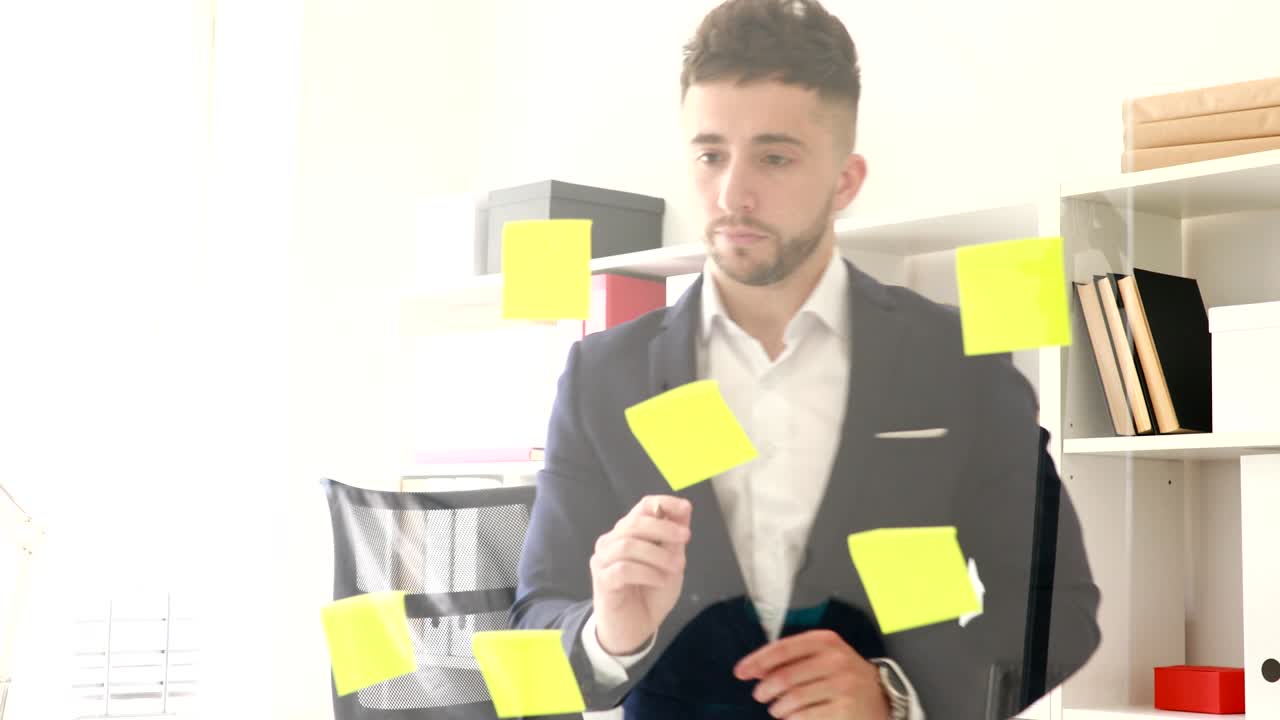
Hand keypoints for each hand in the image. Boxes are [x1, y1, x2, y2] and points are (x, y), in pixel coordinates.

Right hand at [589, 495, 691, 654]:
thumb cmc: (651, 594)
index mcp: (629, 532)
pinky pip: (623, 570)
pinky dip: (647, 573)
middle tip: (686, 538)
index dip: (664, 503)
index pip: (643, 507)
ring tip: (677, 567)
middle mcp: (612, 541)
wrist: (634, 630)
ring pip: (628, 545)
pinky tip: (660, 580)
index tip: (686, 508)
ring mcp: (603, 561)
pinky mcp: (602, 581)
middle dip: (664, 528)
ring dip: (658, 554)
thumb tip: (685, 509)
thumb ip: (675, 539)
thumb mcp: (671, 564)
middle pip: (635, 523)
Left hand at [734, 630, 890, 719]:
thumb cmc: (843, 676)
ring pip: (793, 699)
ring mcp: (843, 685)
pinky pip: (805, 717)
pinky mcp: (845, 709)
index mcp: (826, 641)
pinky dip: (792, 719)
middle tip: (759, 695)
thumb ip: (792, 658)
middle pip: (785, 677)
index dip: (757, 661)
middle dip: (765, 689)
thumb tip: (756, 669)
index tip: (741, 672)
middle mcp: (836, 660)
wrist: (881, 696)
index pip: (782, 648)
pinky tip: (792, 718)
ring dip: (778, 708)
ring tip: (777, 710)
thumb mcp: (823, 656)